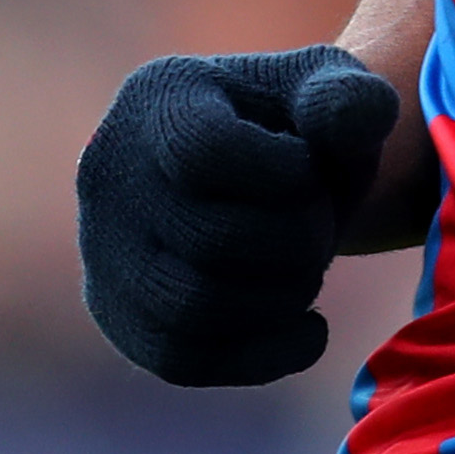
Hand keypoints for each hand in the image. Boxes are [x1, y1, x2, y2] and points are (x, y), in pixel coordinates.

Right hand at [73, 43, 400, 385]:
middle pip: (208, 238)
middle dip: (297, 243)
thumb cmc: (295, 130)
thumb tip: (351, 117)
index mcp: (159, 97)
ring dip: (280, 298)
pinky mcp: (119, 318)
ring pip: (191, 307)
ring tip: (309, 273)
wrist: (251, 182)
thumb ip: (350, 99)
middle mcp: (108, 171)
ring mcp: (103, 252)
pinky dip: (262, 356)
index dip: (286, 175)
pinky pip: (182, 360)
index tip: (311, 170)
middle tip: (321, 231)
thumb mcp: (329, 93)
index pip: (206, 153)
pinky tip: (308, 329)